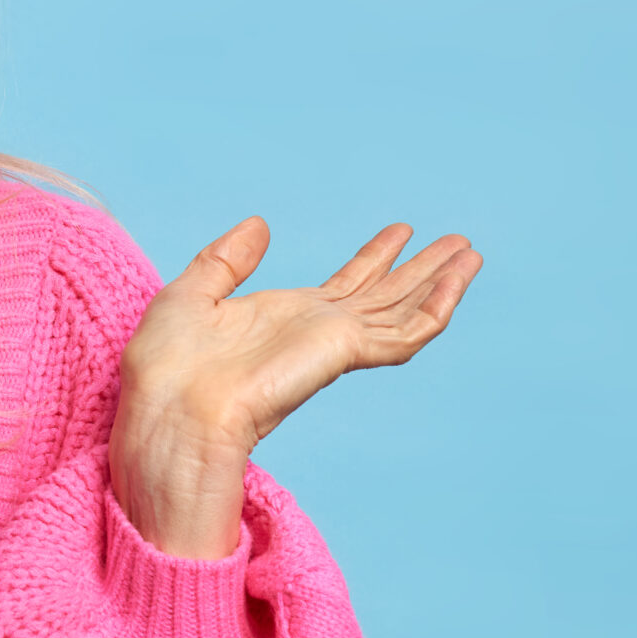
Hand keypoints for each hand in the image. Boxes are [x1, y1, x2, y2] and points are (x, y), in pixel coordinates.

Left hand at [110, 218, 482, 558]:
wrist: (168, 412)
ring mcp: (332, 345)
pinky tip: (456, 283)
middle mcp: (316, 333)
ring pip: (404, 312)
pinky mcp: (341, 354)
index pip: (344, 286)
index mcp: (284, 320)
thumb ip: (227, 260)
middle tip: (458, 243)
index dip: (374, 259)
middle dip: (421, 270)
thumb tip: (259, 225)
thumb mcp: (191, 294)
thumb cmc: (166, 368)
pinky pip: (403, 333)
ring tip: (470, 252)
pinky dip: (434, 308)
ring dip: (440, 282)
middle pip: (385, 297)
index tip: (401, 232)